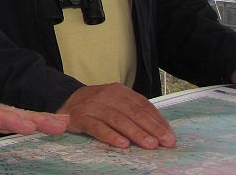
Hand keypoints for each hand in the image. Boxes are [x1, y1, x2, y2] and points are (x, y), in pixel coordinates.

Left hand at [0, 41, 68, 135]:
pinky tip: (40, 125)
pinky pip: (3, 113)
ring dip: (35, 118)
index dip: (5, 119)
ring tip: (61, 124)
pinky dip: (24, 118)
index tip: (27, 125)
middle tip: (61, 123)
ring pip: (9, 111)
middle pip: (6, 110)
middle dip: (34, 118)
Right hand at [58, 83, 174, 148]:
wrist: (66, 101)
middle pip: (133, 112)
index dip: (157, 120)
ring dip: (135, 133)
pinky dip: (110, 135)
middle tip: (165, 141)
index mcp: (120, 91)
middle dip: (151, 128)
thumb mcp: (116, 103)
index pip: (143, 105)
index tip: (169, 135)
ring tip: (149, 144)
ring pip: (118, 119)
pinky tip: (122, 144)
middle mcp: (107, 96)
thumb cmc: (97, 106)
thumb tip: (160, 131)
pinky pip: (97, 127)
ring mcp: (93, 106)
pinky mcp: (81, 117)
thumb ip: (134, 113)